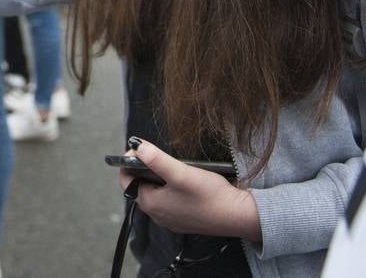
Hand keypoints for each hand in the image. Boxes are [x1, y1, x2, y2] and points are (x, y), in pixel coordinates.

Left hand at [124, 139, 260, 242]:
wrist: (238, 216)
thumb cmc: (210, 196)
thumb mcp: (180, 172)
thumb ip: (156, 159)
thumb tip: (136, 146)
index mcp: (151, 204)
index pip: (126, 181)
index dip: (128, 163)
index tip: (137, 149)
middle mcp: (158, 215)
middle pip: (141, 186)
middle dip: (144, 169)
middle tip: (155, 154)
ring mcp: (172, 219)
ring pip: (156, 193)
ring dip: (159, 178)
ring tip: (171, 165)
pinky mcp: (185, 219)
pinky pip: (170, 201)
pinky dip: (171, 189)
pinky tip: (185, 181)